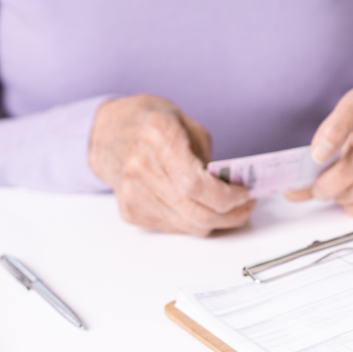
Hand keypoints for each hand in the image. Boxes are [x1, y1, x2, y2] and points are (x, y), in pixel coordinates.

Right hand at [89, 95, 253, 235]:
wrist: (106, 133)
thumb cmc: (150, 124)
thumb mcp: (186, 124)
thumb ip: (209, 158)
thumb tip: (232, 189)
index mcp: (158, 137)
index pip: (195, 184)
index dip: (226, 197)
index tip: (244, 194)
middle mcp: (140, 168)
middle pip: (195, 212)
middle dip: (230, 215)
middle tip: (246, 207)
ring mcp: (132, 194)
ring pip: (188, 225)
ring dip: (216, 221)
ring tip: (230, 209)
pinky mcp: (130, 211)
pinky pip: (174, 227)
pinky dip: (194, 221)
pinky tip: (201, 208)